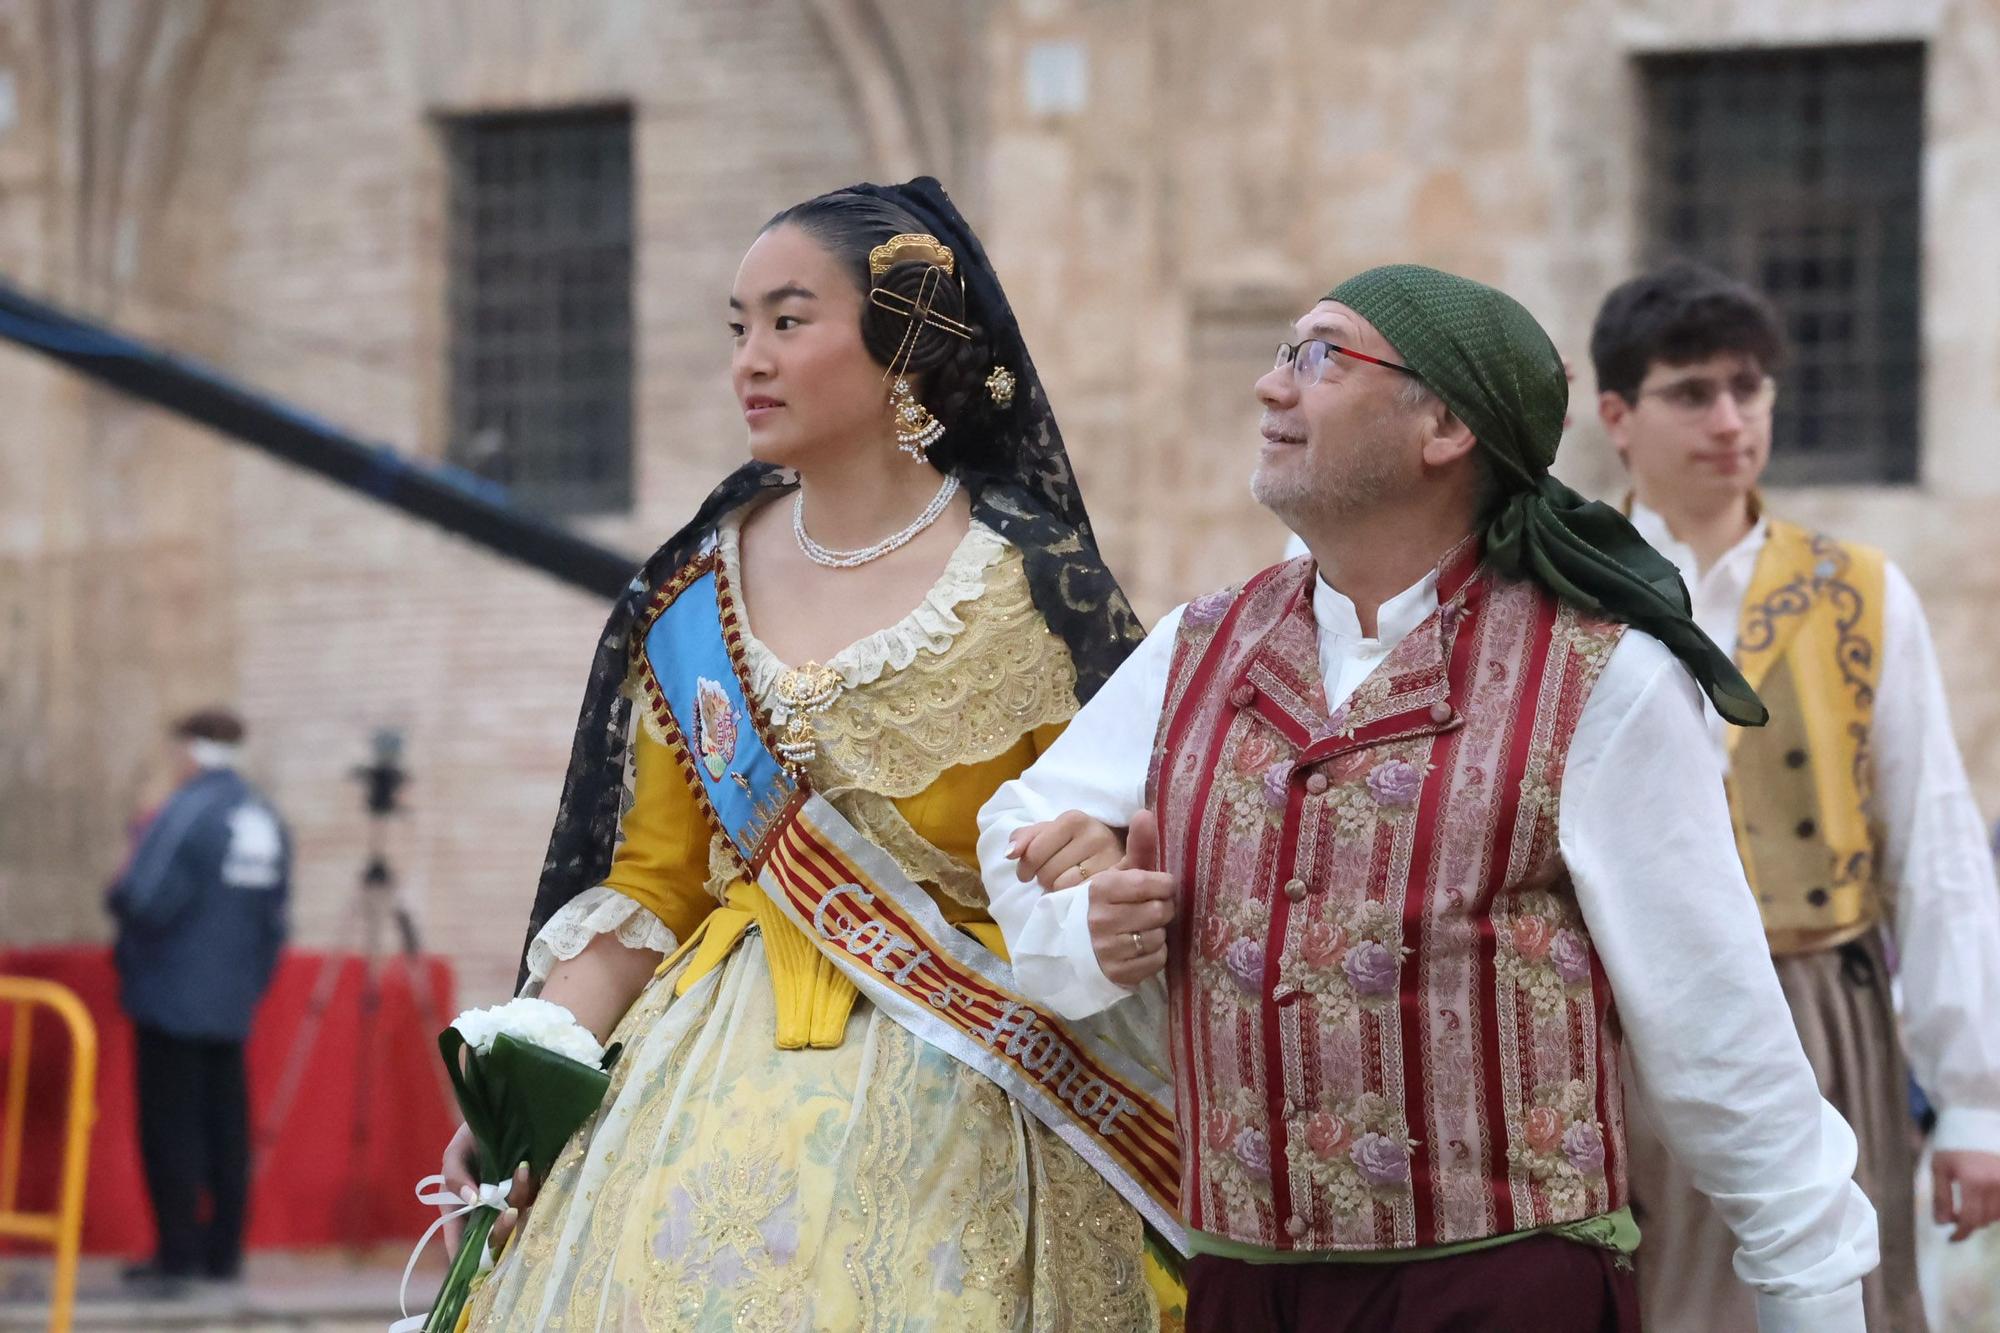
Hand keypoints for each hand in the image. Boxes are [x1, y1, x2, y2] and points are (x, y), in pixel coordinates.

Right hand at [439, 1123, 537, 1254]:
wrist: (500, 1115)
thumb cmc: (470, 1138)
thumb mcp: (455, 1155)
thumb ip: (454, 1177)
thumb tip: (473, 1200)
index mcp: (459, 1213)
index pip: (460, 1247)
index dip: (468, 1262)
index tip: (481, 1264)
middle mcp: (485, 1214)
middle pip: (492, 1240)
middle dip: (501, 1230)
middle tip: (510, 1212)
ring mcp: (508, 1204)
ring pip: (515, 1219)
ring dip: (519, 1197)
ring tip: (522, 1171)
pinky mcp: (529, 1192)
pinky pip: (532, 1200)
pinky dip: (531, 1187)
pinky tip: (528, 1168)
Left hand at [1007, 811, 1125, 890]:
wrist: (1117, 849)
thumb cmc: (1075, 841)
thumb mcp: (1049, 833)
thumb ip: (1024, 838)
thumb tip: (1010, 853)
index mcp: (1073, 819)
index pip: (1033, 852)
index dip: (1025, 867)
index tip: (1027, 873)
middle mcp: (1094, 835)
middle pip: (1047, 872)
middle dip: (1043, 878)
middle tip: (1051, 876)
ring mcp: (1109, 858)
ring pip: (1062, 887)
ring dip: (1057, 890)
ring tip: (1065, 882)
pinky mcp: (1117, 881)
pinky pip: (1079, 898)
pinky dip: (1073, 898)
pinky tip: (1077, 891)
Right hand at [1086, 811, 1175, 986]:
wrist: (1072, 945)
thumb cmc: (1102, 903)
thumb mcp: (1115, 872)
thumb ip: (1136, 845)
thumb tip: (1145, 812)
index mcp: (1100, 889)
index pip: (1153, 884)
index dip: (1163, 885)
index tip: (1158, 887)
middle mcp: (1101, 919)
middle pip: (1160, 911)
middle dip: (1161, 909)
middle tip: (1151, 908)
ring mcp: (1107, 949)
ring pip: (1159, 936)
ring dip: (1157, 932)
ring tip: (1142, 928)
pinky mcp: (1116, 973)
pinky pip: (1157, 960)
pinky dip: (1155, 954)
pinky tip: (1139, 947)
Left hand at [1933, 1149, 1999, 1241]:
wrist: (1979, 1127)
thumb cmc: (1956, 1146)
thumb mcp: (1940, 1168)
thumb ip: (1941, 1196)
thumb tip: (1942, 1223)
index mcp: (1974, 1180)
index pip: (1970, 1218)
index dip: (1961, 1233)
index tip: (1952, 1239)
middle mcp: (1996, 1183)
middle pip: (1984, 1220)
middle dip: (1969, 1222)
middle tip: (1956, 1216)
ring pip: (1997, 1216)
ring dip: (1982, 1216)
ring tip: (1970, 1204)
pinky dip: (1994, 1210)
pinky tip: (1983, 1201)